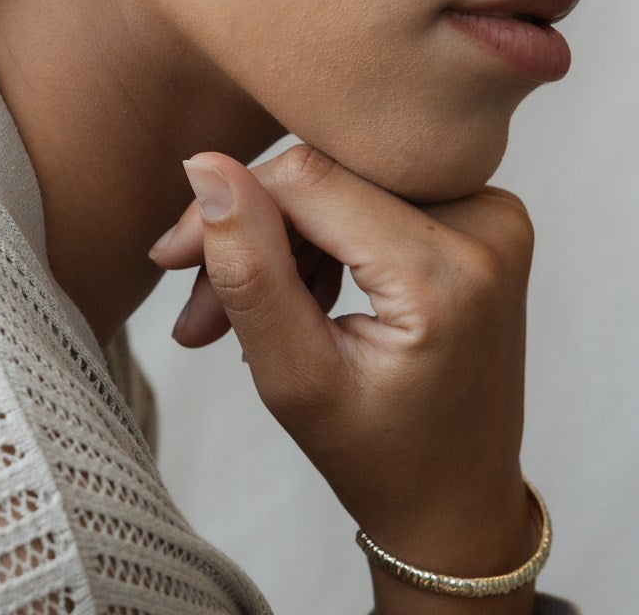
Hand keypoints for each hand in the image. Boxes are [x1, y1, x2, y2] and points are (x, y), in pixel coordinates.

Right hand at [150, 144, 538, 608]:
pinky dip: (317, 239)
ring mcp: (491, 215)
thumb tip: (206, 168)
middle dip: (249, 232)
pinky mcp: (479, 218)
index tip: (173, 258)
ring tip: (234, 312)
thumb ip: (248, 270)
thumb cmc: (378, 456)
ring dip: (276, 239)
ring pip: (339, 186)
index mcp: (448, 271)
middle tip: (199, 304)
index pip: (304, 179)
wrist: (459, 498)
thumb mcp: (295, 378)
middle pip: (322, 179)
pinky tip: (293, 293)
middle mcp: (486, 223)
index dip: (226, 206)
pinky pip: (368, 198)